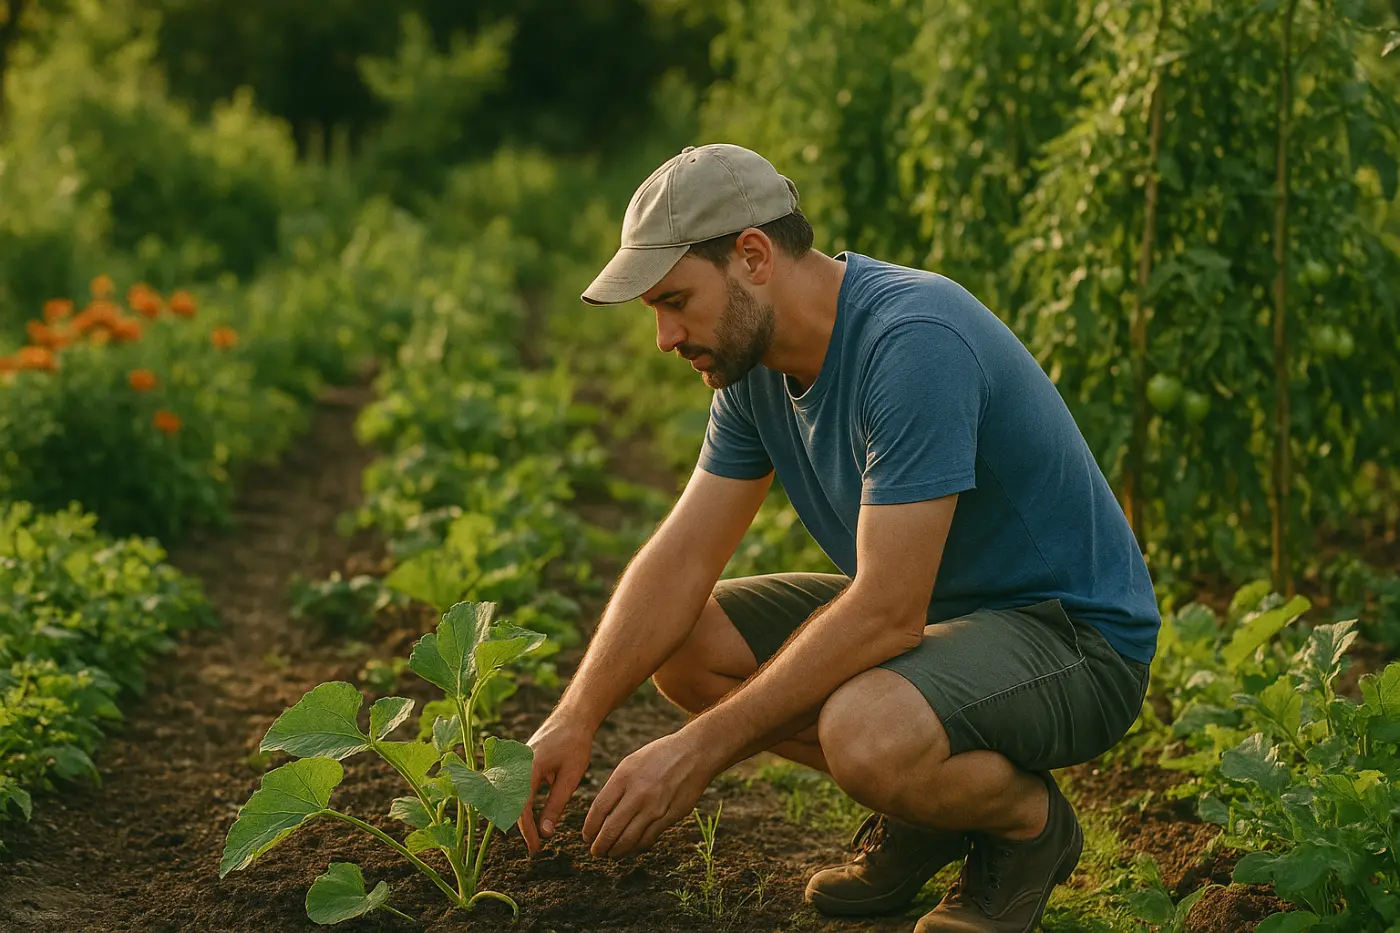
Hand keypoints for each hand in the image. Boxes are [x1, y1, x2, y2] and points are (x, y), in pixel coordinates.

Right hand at [517, 711, 594, 855]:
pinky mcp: (518, 763)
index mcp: (527, 767)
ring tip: (534, 837)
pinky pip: (512, 788)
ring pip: (509, 797)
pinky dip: (519, 805)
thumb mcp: (571, 776)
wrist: (573, 717)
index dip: (528, 831)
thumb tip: (545, 833)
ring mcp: (514, 762)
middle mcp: (514, 764)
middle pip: (510, 804)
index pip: (520, 807)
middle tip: (535, 848)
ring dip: (519, 817)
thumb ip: (556, 804)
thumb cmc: (575, 743)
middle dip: (521, 827)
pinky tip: (532, 819)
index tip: (537, 848)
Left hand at [582, 731, 714, 858]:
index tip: (586, 836)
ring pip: (629, 839)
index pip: (599, 809)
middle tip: (596, 851)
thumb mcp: (631, 763)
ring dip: (616, 851)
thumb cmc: (659, 756)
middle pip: (611, 829)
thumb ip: (616, 787)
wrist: (694, 753)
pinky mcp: (671, 816)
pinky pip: (648, 838)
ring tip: (611, 853)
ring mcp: (655, 807)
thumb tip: (602, 815)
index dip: (589, 828)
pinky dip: (636, 847)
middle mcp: (638, 793)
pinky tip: (631, 847)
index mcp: (624, 776)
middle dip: (600, 845)